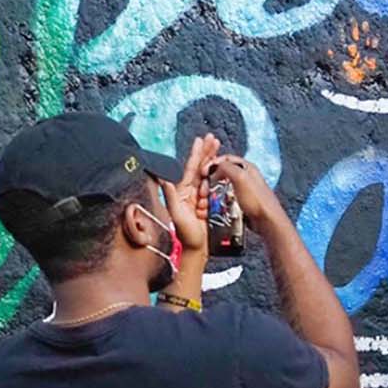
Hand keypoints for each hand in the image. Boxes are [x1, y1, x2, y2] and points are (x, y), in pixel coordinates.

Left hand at [161, 134, 219, 256]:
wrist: (197, 250)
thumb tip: (164, 180)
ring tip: (219, 147)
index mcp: (182, 191)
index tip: (200, 140)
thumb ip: (171, 197)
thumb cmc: (186, 235)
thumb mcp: (177, 215)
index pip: (190, 168)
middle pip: (200, 167)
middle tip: (213, 138)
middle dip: (207, 152)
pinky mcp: (209, 203)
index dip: (196, 154)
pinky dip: (219, 175)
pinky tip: (223, 165)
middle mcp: (190, 191)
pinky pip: (214, 186)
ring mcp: (200, 197)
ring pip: (208, 174)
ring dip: (214, 160)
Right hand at [205, 155, 283, 230]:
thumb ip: (226, 168)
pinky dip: (221, 199)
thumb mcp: (240, 178)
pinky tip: (217, 204)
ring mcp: (246, 189)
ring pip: (225, 184)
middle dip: (213, 177)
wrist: (267, 221)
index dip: (213, 163)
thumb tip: (216, 167)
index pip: (226, 158)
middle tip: (205, 185)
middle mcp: (247, 176)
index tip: (204, 172)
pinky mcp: (244, 201)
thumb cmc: (256, 200)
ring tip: (209, 195)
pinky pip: (228, 197)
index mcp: (247, 167)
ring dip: (215, 189)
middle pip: (225, 171)